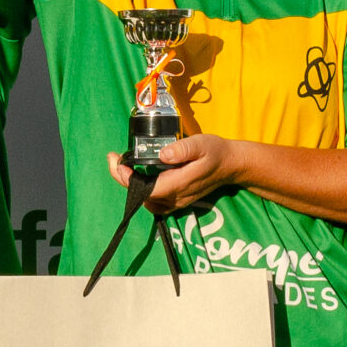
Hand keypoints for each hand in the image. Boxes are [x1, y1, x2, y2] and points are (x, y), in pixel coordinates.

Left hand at [109, 135, 248, 211]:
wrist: (231, 164)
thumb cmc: (216, 152)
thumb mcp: (202, 144)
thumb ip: (183, 149)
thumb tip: (163, 155)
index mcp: (179, 184)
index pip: (147, 189)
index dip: (127, 178)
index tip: (117, 161)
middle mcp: (176, 197)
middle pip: (142, 196)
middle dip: (124, 179)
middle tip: (114, 159)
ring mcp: (177, 202)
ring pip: (146, 201)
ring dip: (132, 186)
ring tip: (123, 166)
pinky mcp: (178, 201)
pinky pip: (155, 202)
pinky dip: (143, 192)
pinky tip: (139, 177)